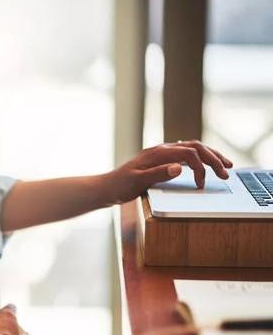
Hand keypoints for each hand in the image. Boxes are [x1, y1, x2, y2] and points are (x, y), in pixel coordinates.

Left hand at [106, 140, 232, 203]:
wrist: (106, 187)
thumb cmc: (120, 186)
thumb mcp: (138, 182)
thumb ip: (159, 174)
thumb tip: (180, 167)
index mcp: (158, 153)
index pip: (189, 153)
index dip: (201, 167)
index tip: (202, 184)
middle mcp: (161, 150)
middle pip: (195, 147)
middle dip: (213, 158)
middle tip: (227, 172)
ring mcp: (161, 153)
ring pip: (192, 148)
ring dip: (209, 155)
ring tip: (224, 165)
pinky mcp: (160, 159)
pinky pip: (185, 153)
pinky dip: (199, 157)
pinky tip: (204, 163)